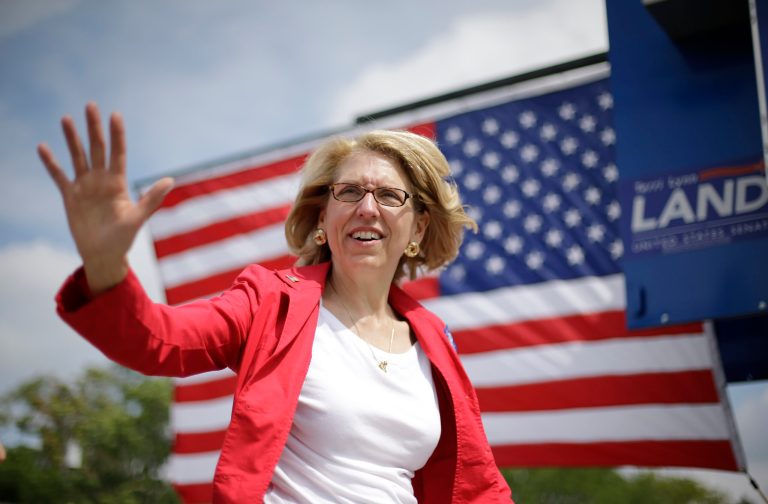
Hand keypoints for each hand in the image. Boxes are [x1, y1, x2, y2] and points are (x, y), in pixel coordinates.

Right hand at [38, 102, 173, 294]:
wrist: (104, 255)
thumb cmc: (123, 239)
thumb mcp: (137, 218)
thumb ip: (152, 199)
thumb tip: (171, 180)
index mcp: (118, 183)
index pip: (118, 153)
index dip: (117, 134)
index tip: (115, 114)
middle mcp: (101, 180)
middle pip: (97, 149)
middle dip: (94, 128)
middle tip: (90, 105)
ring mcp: (85, 186)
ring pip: (78, 157)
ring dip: (72, 139)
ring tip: (66, 119)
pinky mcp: (70, 196)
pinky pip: (59, 175)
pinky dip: (51, 163)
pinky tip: (43, 147)